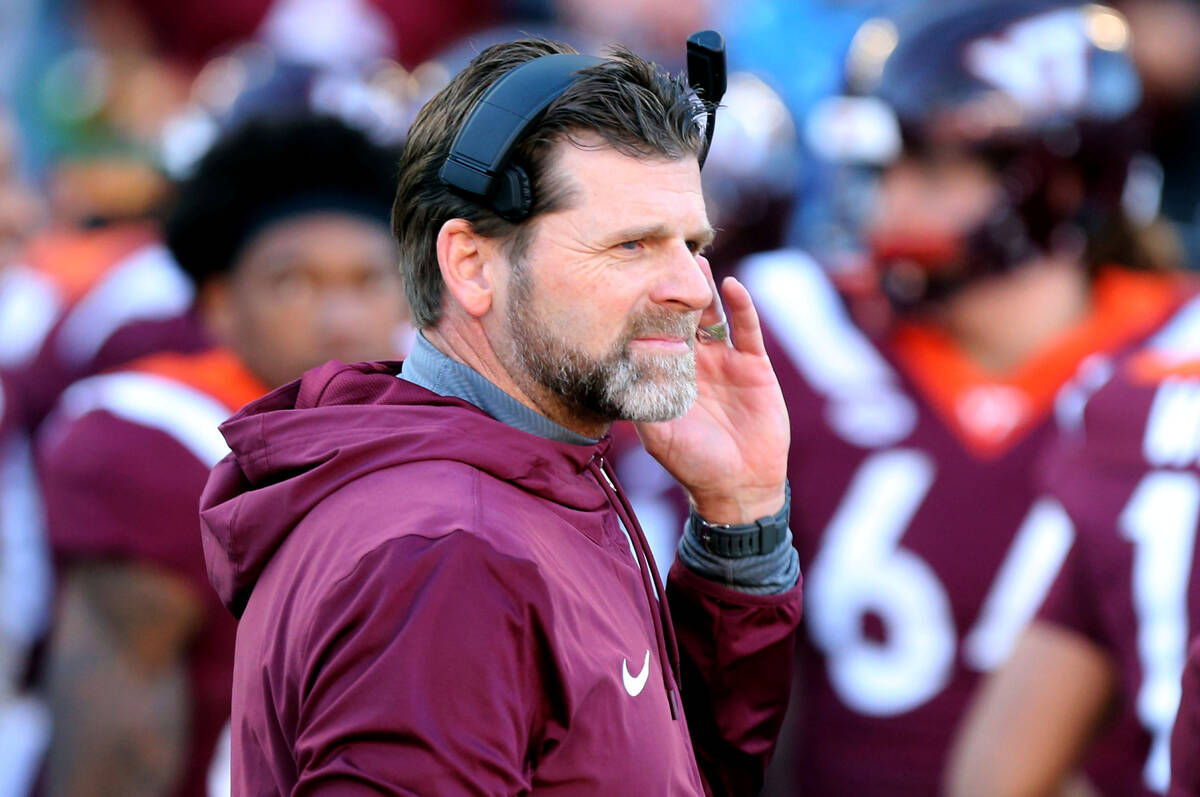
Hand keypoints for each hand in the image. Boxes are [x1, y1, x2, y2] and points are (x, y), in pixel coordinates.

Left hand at [635, 258, 788, 523]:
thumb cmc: (693, 464)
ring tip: (695, 262)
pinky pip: (746, 329)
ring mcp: (725, 361)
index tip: (630, 284)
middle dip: (673, 292)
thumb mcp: (658, 435)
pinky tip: (732, 285)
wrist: (738, 484)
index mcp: (668, 376)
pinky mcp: (753, 365)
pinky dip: (741, 307)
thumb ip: (642, 404)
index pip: (653, 335)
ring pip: (712, 317)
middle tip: (660, 257)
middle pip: (682, 318)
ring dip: (704, 291)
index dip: (645, 312)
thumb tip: (621, 371)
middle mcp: (695, 363)